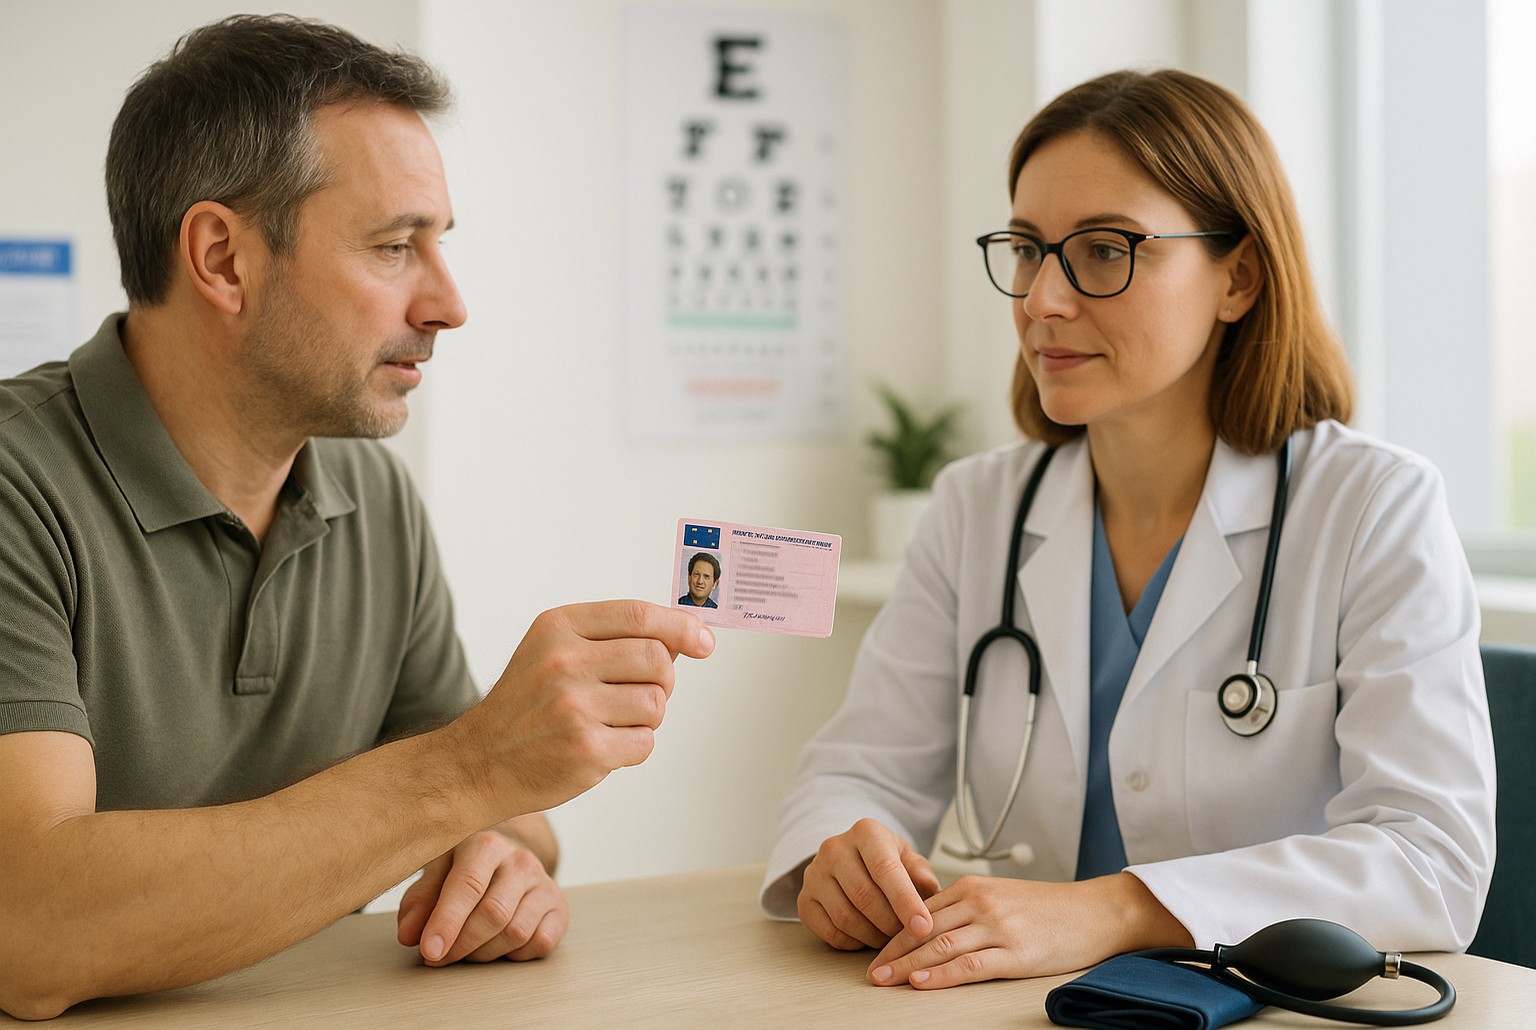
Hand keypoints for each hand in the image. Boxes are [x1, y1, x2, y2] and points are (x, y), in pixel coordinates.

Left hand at [397, 829, 567, 964]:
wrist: (507, 862)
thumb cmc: (465, 870)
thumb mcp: (436, 876)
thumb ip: (419, 902)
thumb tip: (409, 934)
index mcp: (485, 844)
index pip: (468, 885)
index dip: (447, 922)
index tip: (429, 950)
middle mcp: (520, 860)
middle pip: (493, 914)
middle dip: (462, 944)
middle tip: (439, 957)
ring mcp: (544, 883)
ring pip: (516, 933)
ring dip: (484, 953)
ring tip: (467, 948)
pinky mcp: (559, 908)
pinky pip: (539, 943)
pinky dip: (514, 955)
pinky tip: (499, 945)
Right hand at [454, 601, 714, 815]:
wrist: (479, 761)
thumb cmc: (527, 705)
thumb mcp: (554, 651)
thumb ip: (613, 638)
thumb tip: (685, 636)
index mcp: (558, 627)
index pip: (638, 615)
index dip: (680, 626)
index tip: (703, 640)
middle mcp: (564, 661)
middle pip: (656, 658)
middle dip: (663, 679)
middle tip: (643, 692)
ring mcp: (574, 706)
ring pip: (656, 703)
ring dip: (647, 717)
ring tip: (614, 721)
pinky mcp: (585, 749)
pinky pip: (644, 742)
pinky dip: (634, 746)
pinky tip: (604, 745)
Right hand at [797, 818, 939, 949]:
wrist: (850, 861)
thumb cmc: (885, 861)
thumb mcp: (908, 859)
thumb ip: (921, 873)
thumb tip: (929, 888)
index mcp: (865, 833)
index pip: (885, 869)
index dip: (905, 901)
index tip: (923, 927)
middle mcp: (834, 849)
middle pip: (864, 896)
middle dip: (891, 924)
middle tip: (909, 936)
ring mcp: (814, 875)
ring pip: (845, 917)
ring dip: (873, 936)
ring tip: (890, 937)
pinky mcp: (804, 900)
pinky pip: (830, 931)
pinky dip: (853, 942)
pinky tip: (867, 936)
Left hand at [866, 873, 1190, 989]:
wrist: (1095, 911)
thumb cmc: (1049, 908)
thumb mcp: (1002, 896)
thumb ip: (968, 907)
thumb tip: (933, 927)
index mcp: (973, 888)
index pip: (920, 912)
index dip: (894, 934)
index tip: (875, 951)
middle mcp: (980, 903)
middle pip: (924, 929)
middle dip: (893, 952)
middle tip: (871, 971)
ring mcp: (997, 927)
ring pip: (941, 946)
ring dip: (908, 965)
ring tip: (885, 980)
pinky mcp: (1016, 952)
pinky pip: (970, 965)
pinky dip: (942, 974)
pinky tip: (922, 982)